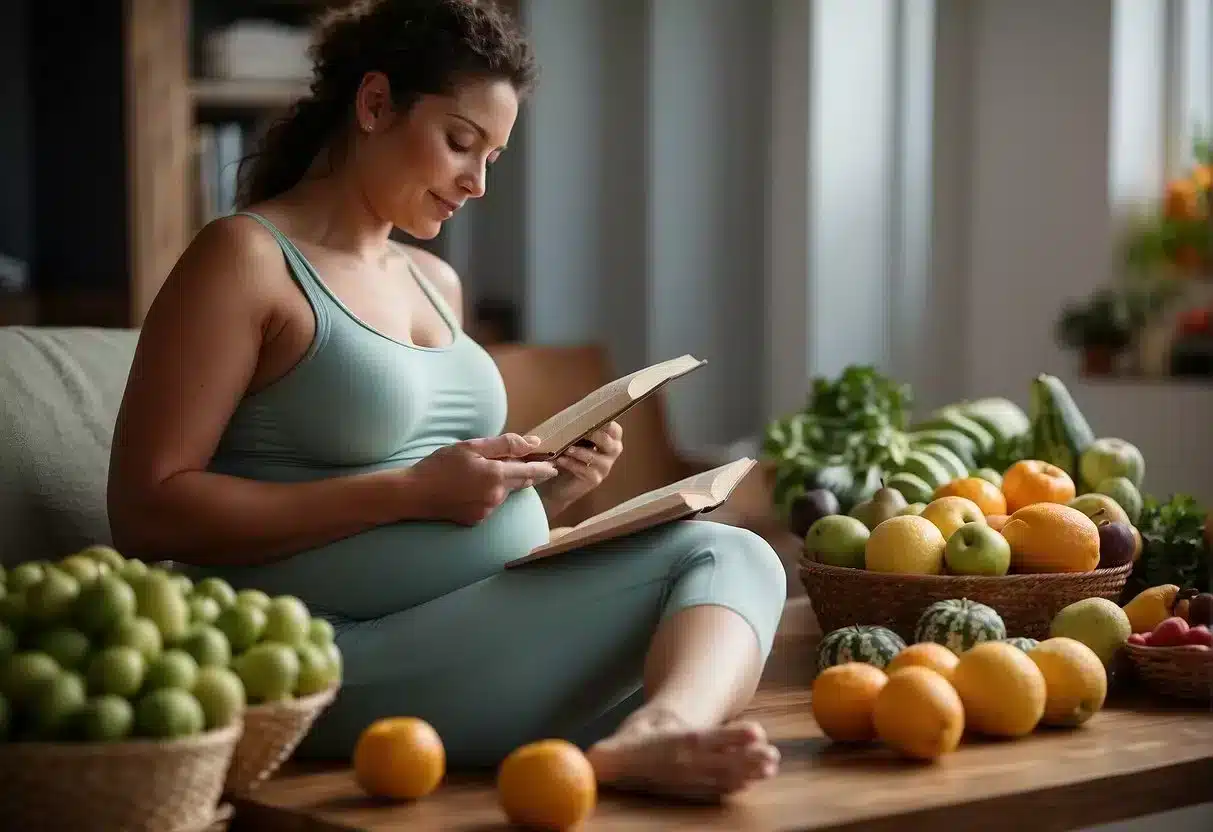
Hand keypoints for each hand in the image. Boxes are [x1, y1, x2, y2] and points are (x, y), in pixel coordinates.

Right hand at [406, 433, 557, 524]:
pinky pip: (490, 504)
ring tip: (476, 472)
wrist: (412, 494)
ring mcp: (487, 511)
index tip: (554, 466)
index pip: (530, 472)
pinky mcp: (477, 520)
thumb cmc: (439, 466)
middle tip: (522, 461)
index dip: (544, 469)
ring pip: (504, 493)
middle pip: (519, 483)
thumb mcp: (471, 447)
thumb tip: (533, 444)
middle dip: (524, 473)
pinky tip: (468, 487)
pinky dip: (487, 494)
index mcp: (496, 476)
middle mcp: (496, 497)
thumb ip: (505, 445)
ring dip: (501, 482)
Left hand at [537, 422, 623, 518]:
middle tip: (582, 432)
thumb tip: (573, 414)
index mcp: (609, 438)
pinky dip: (572, 464)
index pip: (615, 430)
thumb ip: (578, 426)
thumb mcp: (573, 436)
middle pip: (612, 445)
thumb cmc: (569, 452)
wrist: (559, 480)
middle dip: (596, 437)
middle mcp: (611, 453)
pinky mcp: (595, 480)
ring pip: (597, 459)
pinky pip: (586, 471)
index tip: (592, 418)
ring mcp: (604, 467)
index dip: (606, 424)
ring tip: (566, 449)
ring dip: (581, 452)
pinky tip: (560, 460)